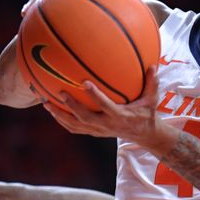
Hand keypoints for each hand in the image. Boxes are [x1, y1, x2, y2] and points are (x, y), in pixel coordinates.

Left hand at [44, 66, 164, 145]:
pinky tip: (52, 110)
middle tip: (60, 93)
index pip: (105, 105)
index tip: (85, 82)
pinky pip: (74, 128)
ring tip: (46, 103)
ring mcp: (98, 130)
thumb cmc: (147, 113)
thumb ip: (152, 83)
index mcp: (120, 116)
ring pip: (74, 125)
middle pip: (84, 117)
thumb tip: (153, 65)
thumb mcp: (152, 99)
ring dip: (59, 115)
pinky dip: (62, 120)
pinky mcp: (93, 133)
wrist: (144, 135)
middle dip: (71, 106)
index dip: (95, 95)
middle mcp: (106, 125)